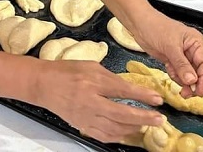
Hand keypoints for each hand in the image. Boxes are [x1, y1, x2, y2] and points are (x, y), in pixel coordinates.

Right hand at [32, 60, 163, 142]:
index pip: (123, 90)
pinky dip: (119, 136)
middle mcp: (90, 102)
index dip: (142, 95)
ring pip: (115, 128)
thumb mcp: (90, 66)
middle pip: (122, 113)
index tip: (157, 99)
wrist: (43, 84)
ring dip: (134, 127)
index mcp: (92, 82)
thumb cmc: (66, 72)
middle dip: (144, 117)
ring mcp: (86, 117)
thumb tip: (129, 87)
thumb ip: (110, 77)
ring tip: (146, 124)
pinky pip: (104, 136)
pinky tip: (128, 132)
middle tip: (159, 118)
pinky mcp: (82, 126)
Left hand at [130, 11, 202, 97]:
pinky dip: (175, 76)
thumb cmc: (155, 27)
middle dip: (194, 83)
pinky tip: (169, 70)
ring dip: (184, 82)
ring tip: (178, 86)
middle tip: (187, 94)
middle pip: (198, 71)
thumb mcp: (170, 46)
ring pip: (188, 74)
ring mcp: (181, 55)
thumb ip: (181, 64)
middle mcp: (191, 49)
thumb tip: (192, 80)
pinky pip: (178, 72)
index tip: (199, 91)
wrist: (138, 23)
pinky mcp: (172, 59)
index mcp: (196, 42)